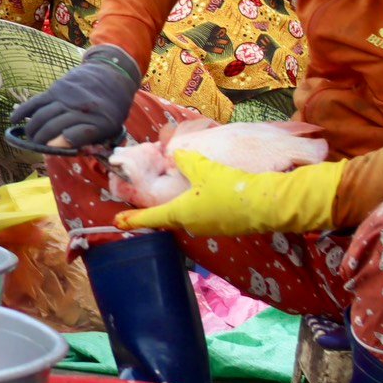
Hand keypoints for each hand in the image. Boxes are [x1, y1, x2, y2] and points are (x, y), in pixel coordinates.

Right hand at [9, 44, 142, 152]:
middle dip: (40, 141)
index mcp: (100, 122)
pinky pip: (36, 101)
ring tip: (29, 138)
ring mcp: (67, 97)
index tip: (50, 149)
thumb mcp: (110, 128)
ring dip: (31, 130)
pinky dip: (23, 111)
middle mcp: (82, 109)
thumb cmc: (111, 108)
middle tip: (35, 147)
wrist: (112, 75)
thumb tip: (60, 147)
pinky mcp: (56, 89)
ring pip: (42, 116)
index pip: (74, 136)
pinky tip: (14, 120)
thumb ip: (89, 139)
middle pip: (53, 127)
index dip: (59, 145)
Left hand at [116, 149, 344, 235]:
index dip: (133, 219)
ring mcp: (209, 228)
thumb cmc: (228, 186)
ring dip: (186, 204)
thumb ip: (186, 160)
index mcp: (179, 213)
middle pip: (170, 216)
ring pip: (190, 214)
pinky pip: (207, 214)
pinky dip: (202, 205)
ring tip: (186, 192)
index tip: (117, 223)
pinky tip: (210, 193)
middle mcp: (191, 225)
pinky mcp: (225, 227)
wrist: (265, 204)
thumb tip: (176, 154)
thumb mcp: (202, 167)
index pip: (150, 218)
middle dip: (162, 209)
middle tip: (151, 201)